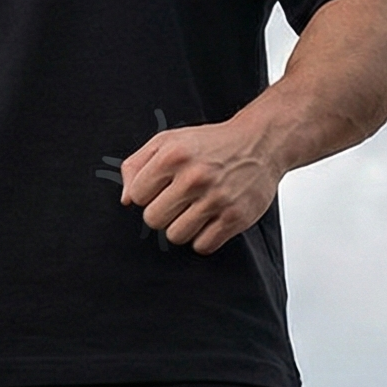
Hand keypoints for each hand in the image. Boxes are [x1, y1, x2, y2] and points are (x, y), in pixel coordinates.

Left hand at [119, 110, 279, 254]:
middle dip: (162, 213)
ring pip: (176, 236)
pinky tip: (211, 220)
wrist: (260, 143)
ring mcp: (217, 198)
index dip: (147, 194)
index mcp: (173, 155)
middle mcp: (195, 176)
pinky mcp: (235, 217)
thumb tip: (125, 200)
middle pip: (153, 220)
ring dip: (182, 227)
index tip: (162, 187)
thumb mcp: (168, 141)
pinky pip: (203, 246)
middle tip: (179, 200)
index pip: (137, 196)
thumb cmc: (211, 144)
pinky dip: (204, 237)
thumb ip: (137, 165)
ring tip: (195, 210)